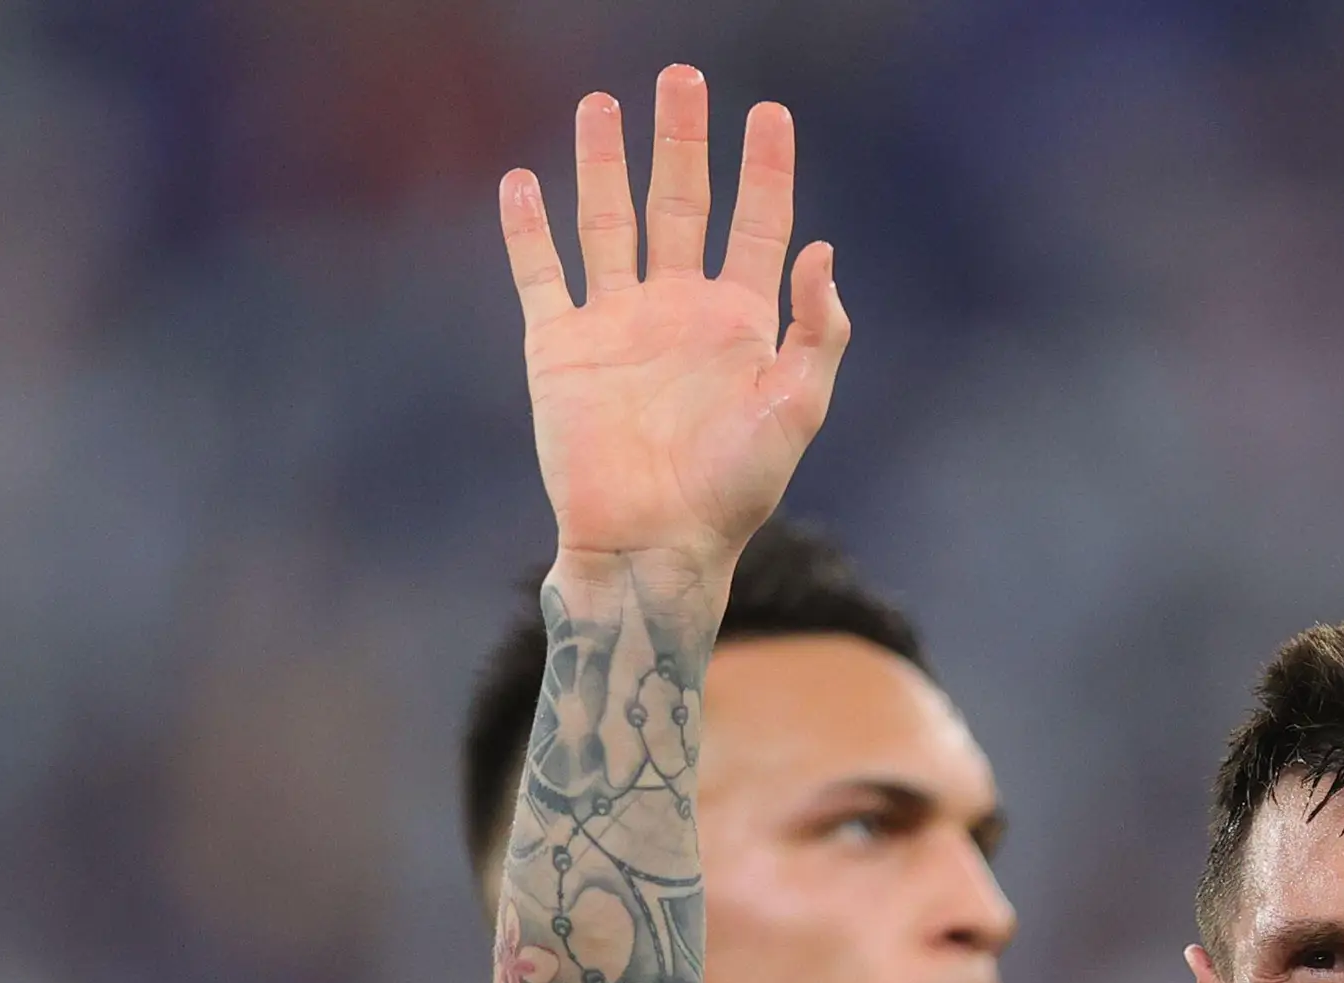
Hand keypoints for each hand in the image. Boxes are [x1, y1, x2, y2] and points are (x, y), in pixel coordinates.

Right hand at [498, 68, 850, 580]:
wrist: (652, 545)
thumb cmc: (732, 493)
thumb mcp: (795, 413)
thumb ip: (815, 334)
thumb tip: (820, 252)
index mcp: (739, 323)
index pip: (757, 225)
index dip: (766, 168)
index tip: (769, 112)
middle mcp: (677, 311)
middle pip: (679, 203)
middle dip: (682, 141)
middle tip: (682, 77)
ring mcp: (616, 323)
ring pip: (607, 221)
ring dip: (604, 162)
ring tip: (601, 105)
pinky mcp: (560, 347)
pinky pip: (540, 273)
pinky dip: (527, 228)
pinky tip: (522, 180)